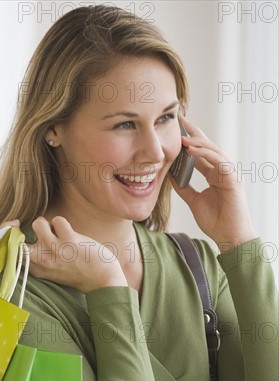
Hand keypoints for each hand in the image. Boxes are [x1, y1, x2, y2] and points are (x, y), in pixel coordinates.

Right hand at [0, 217, 127, 292]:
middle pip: (12, 236)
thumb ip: (32, 252)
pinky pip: (57, 220)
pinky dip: (64, 225)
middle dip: (9, 226)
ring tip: (58, 237)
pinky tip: (72, 238)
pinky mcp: (68, 241)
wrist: (102, 280)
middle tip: (16, 224)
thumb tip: (16, 230)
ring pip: (39, 222)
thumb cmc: (75, 270)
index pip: (6, 251)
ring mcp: (53, 250)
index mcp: (33, 268)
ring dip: (49, 225)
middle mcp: (39, 260)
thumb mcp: (49, 267)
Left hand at [170, 116, 256, 249]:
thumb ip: (185, 188)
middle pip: (208, 146)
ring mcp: (230, 174)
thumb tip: (171, 177)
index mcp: (215, 175)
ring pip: (214, 150)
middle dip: (195, 132)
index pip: (202, 153)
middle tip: (180, 120)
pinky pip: (218, 161)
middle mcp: (223, 171)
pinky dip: (205, 154)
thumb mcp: (194, 201)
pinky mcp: (233, 179)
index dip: (190, 141)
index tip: (177, 131)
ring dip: (198, 141)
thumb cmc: (216, 221)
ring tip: (182, 135)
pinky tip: (192, 150)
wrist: (229, 237)